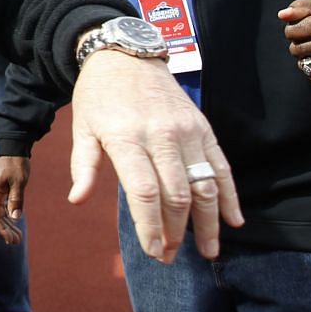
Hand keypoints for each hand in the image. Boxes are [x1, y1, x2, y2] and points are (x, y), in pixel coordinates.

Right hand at [0, 156, 30, 244]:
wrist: (9, 145)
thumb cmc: (14, 162)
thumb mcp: (18, 181)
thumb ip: (16, 200)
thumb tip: (15, 217)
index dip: (3, 231)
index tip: (12, 241)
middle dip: (5, 231)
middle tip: (17, 241)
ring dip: (6, 225)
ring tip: (17, 235)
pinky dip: (5, 215)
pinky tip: (14, 220)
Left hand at [69, 48, 240, 261]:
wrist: (127, 54)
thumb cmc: (98, 95)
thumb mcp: (81, 126)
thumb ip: (82, 165)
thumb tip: (76, 200)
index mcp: (126, 138)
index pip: (144, 192)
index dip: (150, 226)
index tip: (153, 252)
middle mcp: (162, 136)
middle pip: (177, 194)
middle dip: (176, 231)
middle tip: (171, 256)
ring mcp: (187, 133)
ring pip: (205, 186)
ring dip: (208, 223)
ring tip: (207, 252)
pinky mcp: (204, 129)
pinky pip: (222, 167)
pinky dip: (230, 196)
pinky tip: (234, 222)